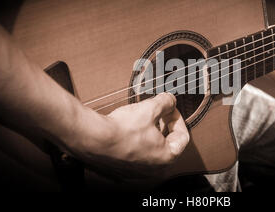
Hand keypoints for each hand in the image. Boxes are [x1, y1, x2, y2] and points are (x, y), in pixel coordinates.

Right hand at [67, 92, 189, 181]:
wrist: (91, 139)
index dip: (177, 118)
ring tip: (140, 119)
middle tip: (157, 112)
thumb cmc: (121, 130)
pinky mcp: (120, 171)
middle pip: (167, 144)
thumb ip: (165, 103)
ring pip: (150, 150)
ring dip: (149, 134)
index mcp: (167, 158)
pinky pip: (133, 156)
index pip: (182, 137)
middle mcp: (153, 170)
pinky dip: (134, 143)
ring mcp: (136, 173)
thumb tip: (170, 100)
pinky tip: (126, 131)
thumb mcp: (149, 108)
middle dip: (163, 125)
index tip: (170, 109)